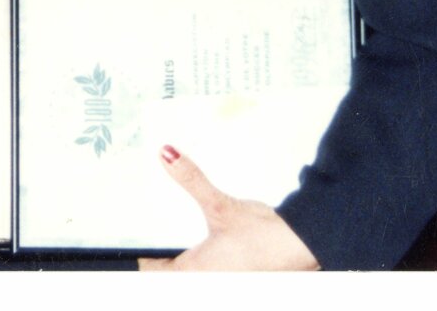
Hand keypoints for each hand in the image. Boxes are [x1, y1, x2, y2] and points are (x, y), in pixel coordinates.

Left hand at [136, 146, 318, 270]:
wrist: (304, 245)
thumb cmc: (265, 236)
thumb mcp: (220, 205)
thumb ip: (191, 180)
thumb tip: (166, 155)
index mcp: (193, 274)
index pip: (151, 271)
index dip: (140, 254)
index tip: (131, 234)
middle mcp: (205, 282)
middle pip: (167, 270)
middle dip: (159, 248)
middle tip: (148, 223)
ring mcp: (221, 280)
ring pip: (187, 268)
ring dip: (180, 249)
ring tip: (172, 225)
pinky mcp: (234, 275)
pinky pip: (205, 266)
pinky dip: (198, 251)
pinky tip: (203, 233)